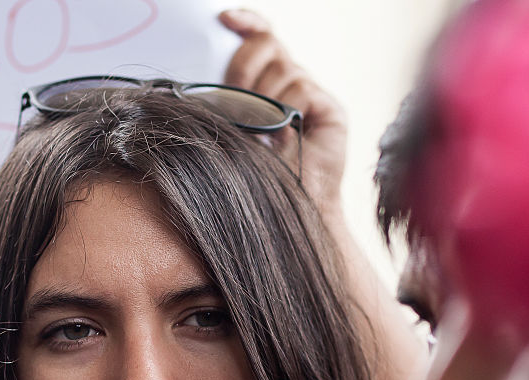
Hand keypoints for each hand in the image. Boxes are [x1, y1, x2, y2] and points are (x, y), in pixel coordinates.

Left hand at [219, 9, 346, 208]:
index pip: (261, 37)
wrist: (287, 209)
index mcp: (266, 83)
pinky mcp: (331, 108)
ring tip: (262, 132)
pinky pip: (301, 88)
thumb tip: (197, 80)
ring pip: (283, 68)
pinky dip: (286, 110)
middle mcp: (291, 83)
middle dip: (244, 66)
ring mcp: (313, 94)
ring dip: (263, 100)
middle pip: (268, 44)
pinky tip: (285, 135)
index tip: (224, 20)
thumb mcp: (231, 130)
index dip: (246, 22)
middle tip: (235, 98)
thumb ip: (224, 101)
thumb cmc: (254, 176)